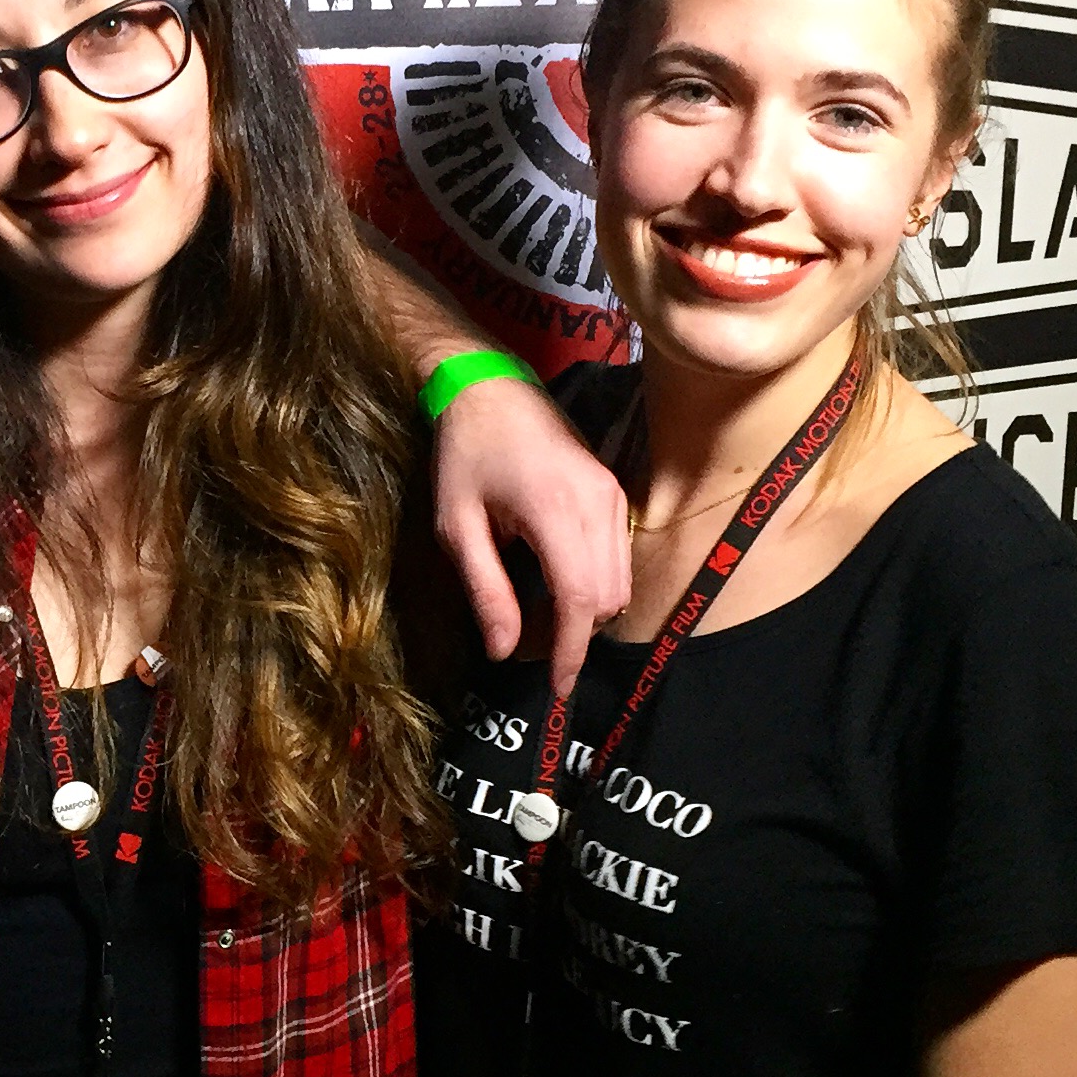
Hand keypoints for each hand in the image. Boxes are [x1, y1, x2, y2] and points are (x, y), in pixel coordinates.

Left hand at [429, 373, 629, 696]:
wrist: (488, 387)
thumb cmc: (463, 454)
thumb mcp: (457, 526)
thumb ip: (485, 589)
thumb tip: (503, 652)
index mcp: (556, 510)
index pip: (579, 600)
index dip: (571, 651)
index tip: (558, 688)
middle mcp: (598, 502)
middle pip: (606, 597)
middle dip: (574, 633)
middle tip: (530, 646)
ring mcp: (613, 494)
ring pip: (619, 581)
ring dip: (586, 610)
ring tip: (538, 614)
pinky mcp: (615, 491)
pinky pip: (619, 556)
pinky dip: (594, 582)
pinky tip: (555, 581)